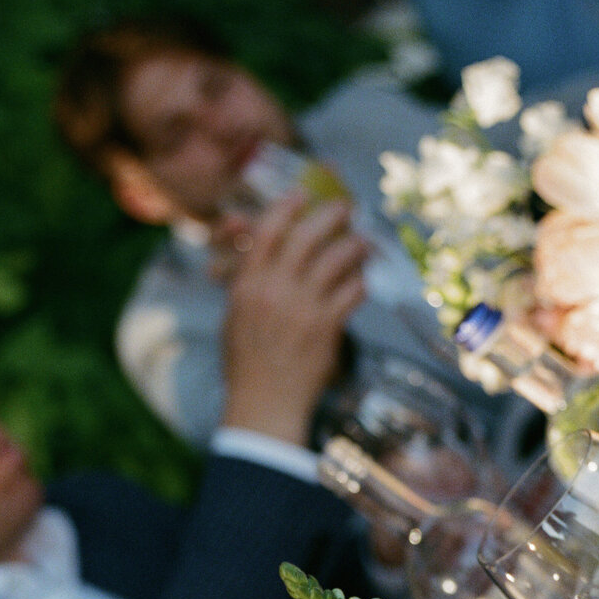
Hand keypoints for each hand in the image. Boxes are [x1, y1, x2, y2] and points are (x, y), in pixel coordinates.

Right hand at [221, 189, 366, 444]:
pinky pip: (352, 291)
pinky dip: (360, 282)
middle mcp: (275, 290)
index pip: (268, 231)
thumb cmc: (247, 364)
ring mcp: (303, 307)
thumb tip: (264, 256)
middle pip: (309, 235)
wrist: (265, 404)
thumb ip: (248, 284)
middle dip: (332, 214)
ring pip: (338, 258)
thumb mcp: (234, 318)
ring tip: (364, 242)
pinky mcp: (327, 326)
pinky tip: (362, 282)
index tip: (302, 194)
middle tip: (347, 208)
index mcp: (247, 285)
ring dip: (356, 245)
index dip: (287, 206)